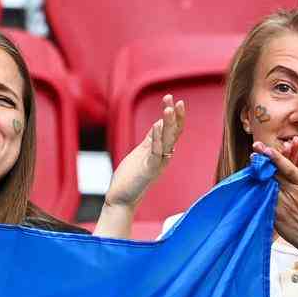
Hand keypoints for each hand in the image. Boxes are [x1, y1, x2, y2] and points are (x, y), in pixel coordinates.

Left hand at [103, 94, 184, 209]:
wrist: (121, 198)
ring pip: (168, 140)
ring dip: (169, 124)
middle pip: (174, 133)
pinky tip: (156, 125)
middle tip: (176, 100)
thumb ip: (151, 138)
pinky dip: (157, 138)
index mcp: (162, 151)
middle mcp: (164, 156)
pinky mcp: (150, 170)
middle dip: (175, 116)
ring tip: (169, 108)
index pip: (172, 130)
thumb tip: (159, 122)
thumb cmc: (131, 176)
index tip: (171, 98)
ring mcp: (158, 163)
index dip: (174, 115)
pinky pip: (156, 152)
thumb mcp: (142, 151)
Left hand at [253, 136, 297, 264]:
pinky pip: (263, 199)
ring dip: (259, 174)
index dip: (276, 157)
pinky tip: (252, 182)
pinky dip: (258, 190)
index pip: (288, 167)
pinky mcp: (274, 214)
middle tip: (255, 150)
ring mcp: (281, 204)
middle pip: (274, 174)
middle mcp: (292, 193)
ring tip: (252, 163)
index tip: (266, 148)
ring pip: (267, 185)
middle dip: (264, 161)